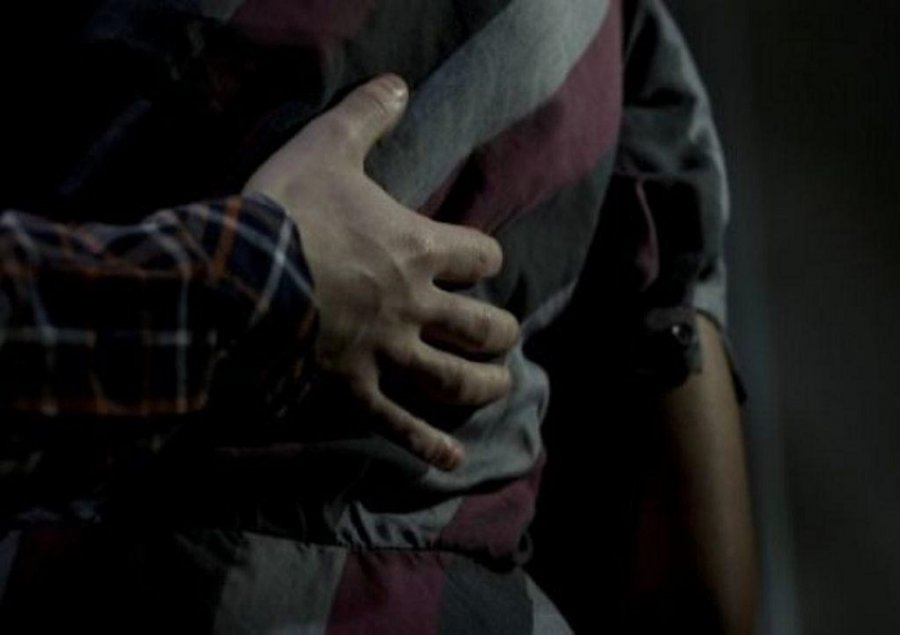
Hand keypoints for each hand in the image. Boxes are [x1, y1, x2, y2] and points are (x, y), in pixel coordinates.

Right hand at [243, 74, 519, 470]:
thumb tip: (399, 82)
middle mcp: (415, 305)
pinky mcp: (352, 384)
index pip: (482, 257)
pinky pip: (397, 422)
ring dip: (483, 384)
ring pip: (454, 378)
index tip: (477, 261)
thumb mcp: (328, 145)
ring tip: (501, 386)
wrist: (236, 273)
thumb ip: (368, 113)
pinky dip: (427, 445)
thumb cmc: (287, 209)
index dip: (486, 259)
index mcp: (418, 249)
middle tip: (502, 333)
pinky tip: (454, 461)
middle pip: (482, 325)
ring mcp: (386, 350)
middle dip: (498, 331)